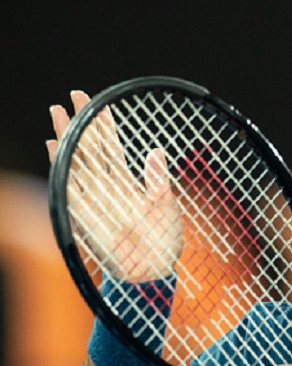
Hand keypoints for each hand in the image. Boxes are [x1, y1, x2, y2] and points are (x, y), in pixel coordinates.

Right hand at [47, 91, 182, 281]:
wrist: (152, 270)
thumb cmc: (163, 241)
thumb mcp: (165, 205)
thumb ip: (158, 179)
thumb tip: (156, 150)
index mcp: (127, 183)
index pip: (112, 148)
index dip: (105, 126)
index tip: (99, 103)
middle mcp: (107, 187)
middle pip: (90, 147)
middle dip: (82, 121)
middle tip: (74, 94)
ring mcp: (93, 197)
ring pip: (76, 159)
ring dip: (66, 136)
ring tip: (57, 111)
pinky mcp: (82, 211)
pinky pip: (67, 183)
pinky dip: (59, 163)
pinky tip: (52, 144)